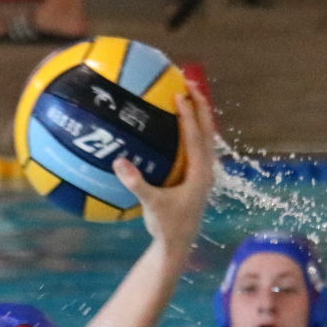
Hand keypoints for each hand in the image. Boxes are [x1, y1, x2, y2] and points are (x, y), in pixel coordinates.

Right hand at [112, 88, 218, 252]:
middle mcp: (206, 169)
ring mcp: (203, 171)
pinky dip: (192, 128)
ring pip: (205, 136)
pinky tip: (179, 122)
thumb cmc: (167, 226)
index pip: (196, 136)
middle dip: (200, 104)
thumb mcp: (151, 205)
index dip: (189, 114)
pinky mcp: (197, 175)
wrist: (179, 244)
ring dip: (199, 114)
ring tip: (188, 94)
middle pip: (207, 129)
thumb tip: (118, 162)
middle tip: (189, 82)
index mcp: (200, 173)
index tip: (179, 94)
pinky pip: (197, 144)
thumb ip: (136, 184)